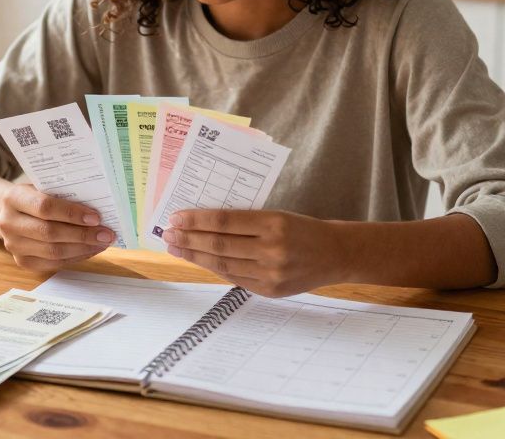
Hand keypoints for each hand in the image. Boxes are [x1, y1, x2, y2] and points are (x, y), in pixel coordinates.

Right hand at [0, 183, 115, 271]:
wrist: (8, 212)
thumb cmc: (34, 196)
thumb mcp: (42, 187)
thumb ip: (62, 194)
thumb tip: (98, 208)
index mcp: (13, 198)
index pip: (45, 207)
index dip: (72, 214)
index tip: (96, 217)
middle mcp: (9, 223)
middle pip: (50, 233)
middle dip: (82, 234)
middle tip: (106, 233)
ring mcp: (14, 245)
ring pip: (53, 252)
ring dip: (82, 248)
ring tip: (102, 242)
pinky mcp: (22, 262)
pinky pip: (53, 263)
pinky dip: (75, 257)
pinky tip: (90, 250)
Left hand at [162, 209, 340, 297]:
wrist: (336, 254)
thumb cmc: (303, 229)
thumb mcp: (278, 215)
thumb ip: (246, 221)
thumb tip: (203, 223)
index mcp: (274, 223)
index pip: (225, 221)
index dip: (197, 220)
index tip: (176, 217)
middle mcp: (272, 248)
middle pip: (219, 244)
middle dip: (189, 239)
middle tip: (168, 233)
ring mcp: (271, 273)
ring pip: (223, 264)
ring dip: (195, 256)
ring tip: (177, 248)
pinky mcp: (270, 290)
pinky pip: (235, 278)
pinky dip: (215, 269)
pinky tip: (200, 261)